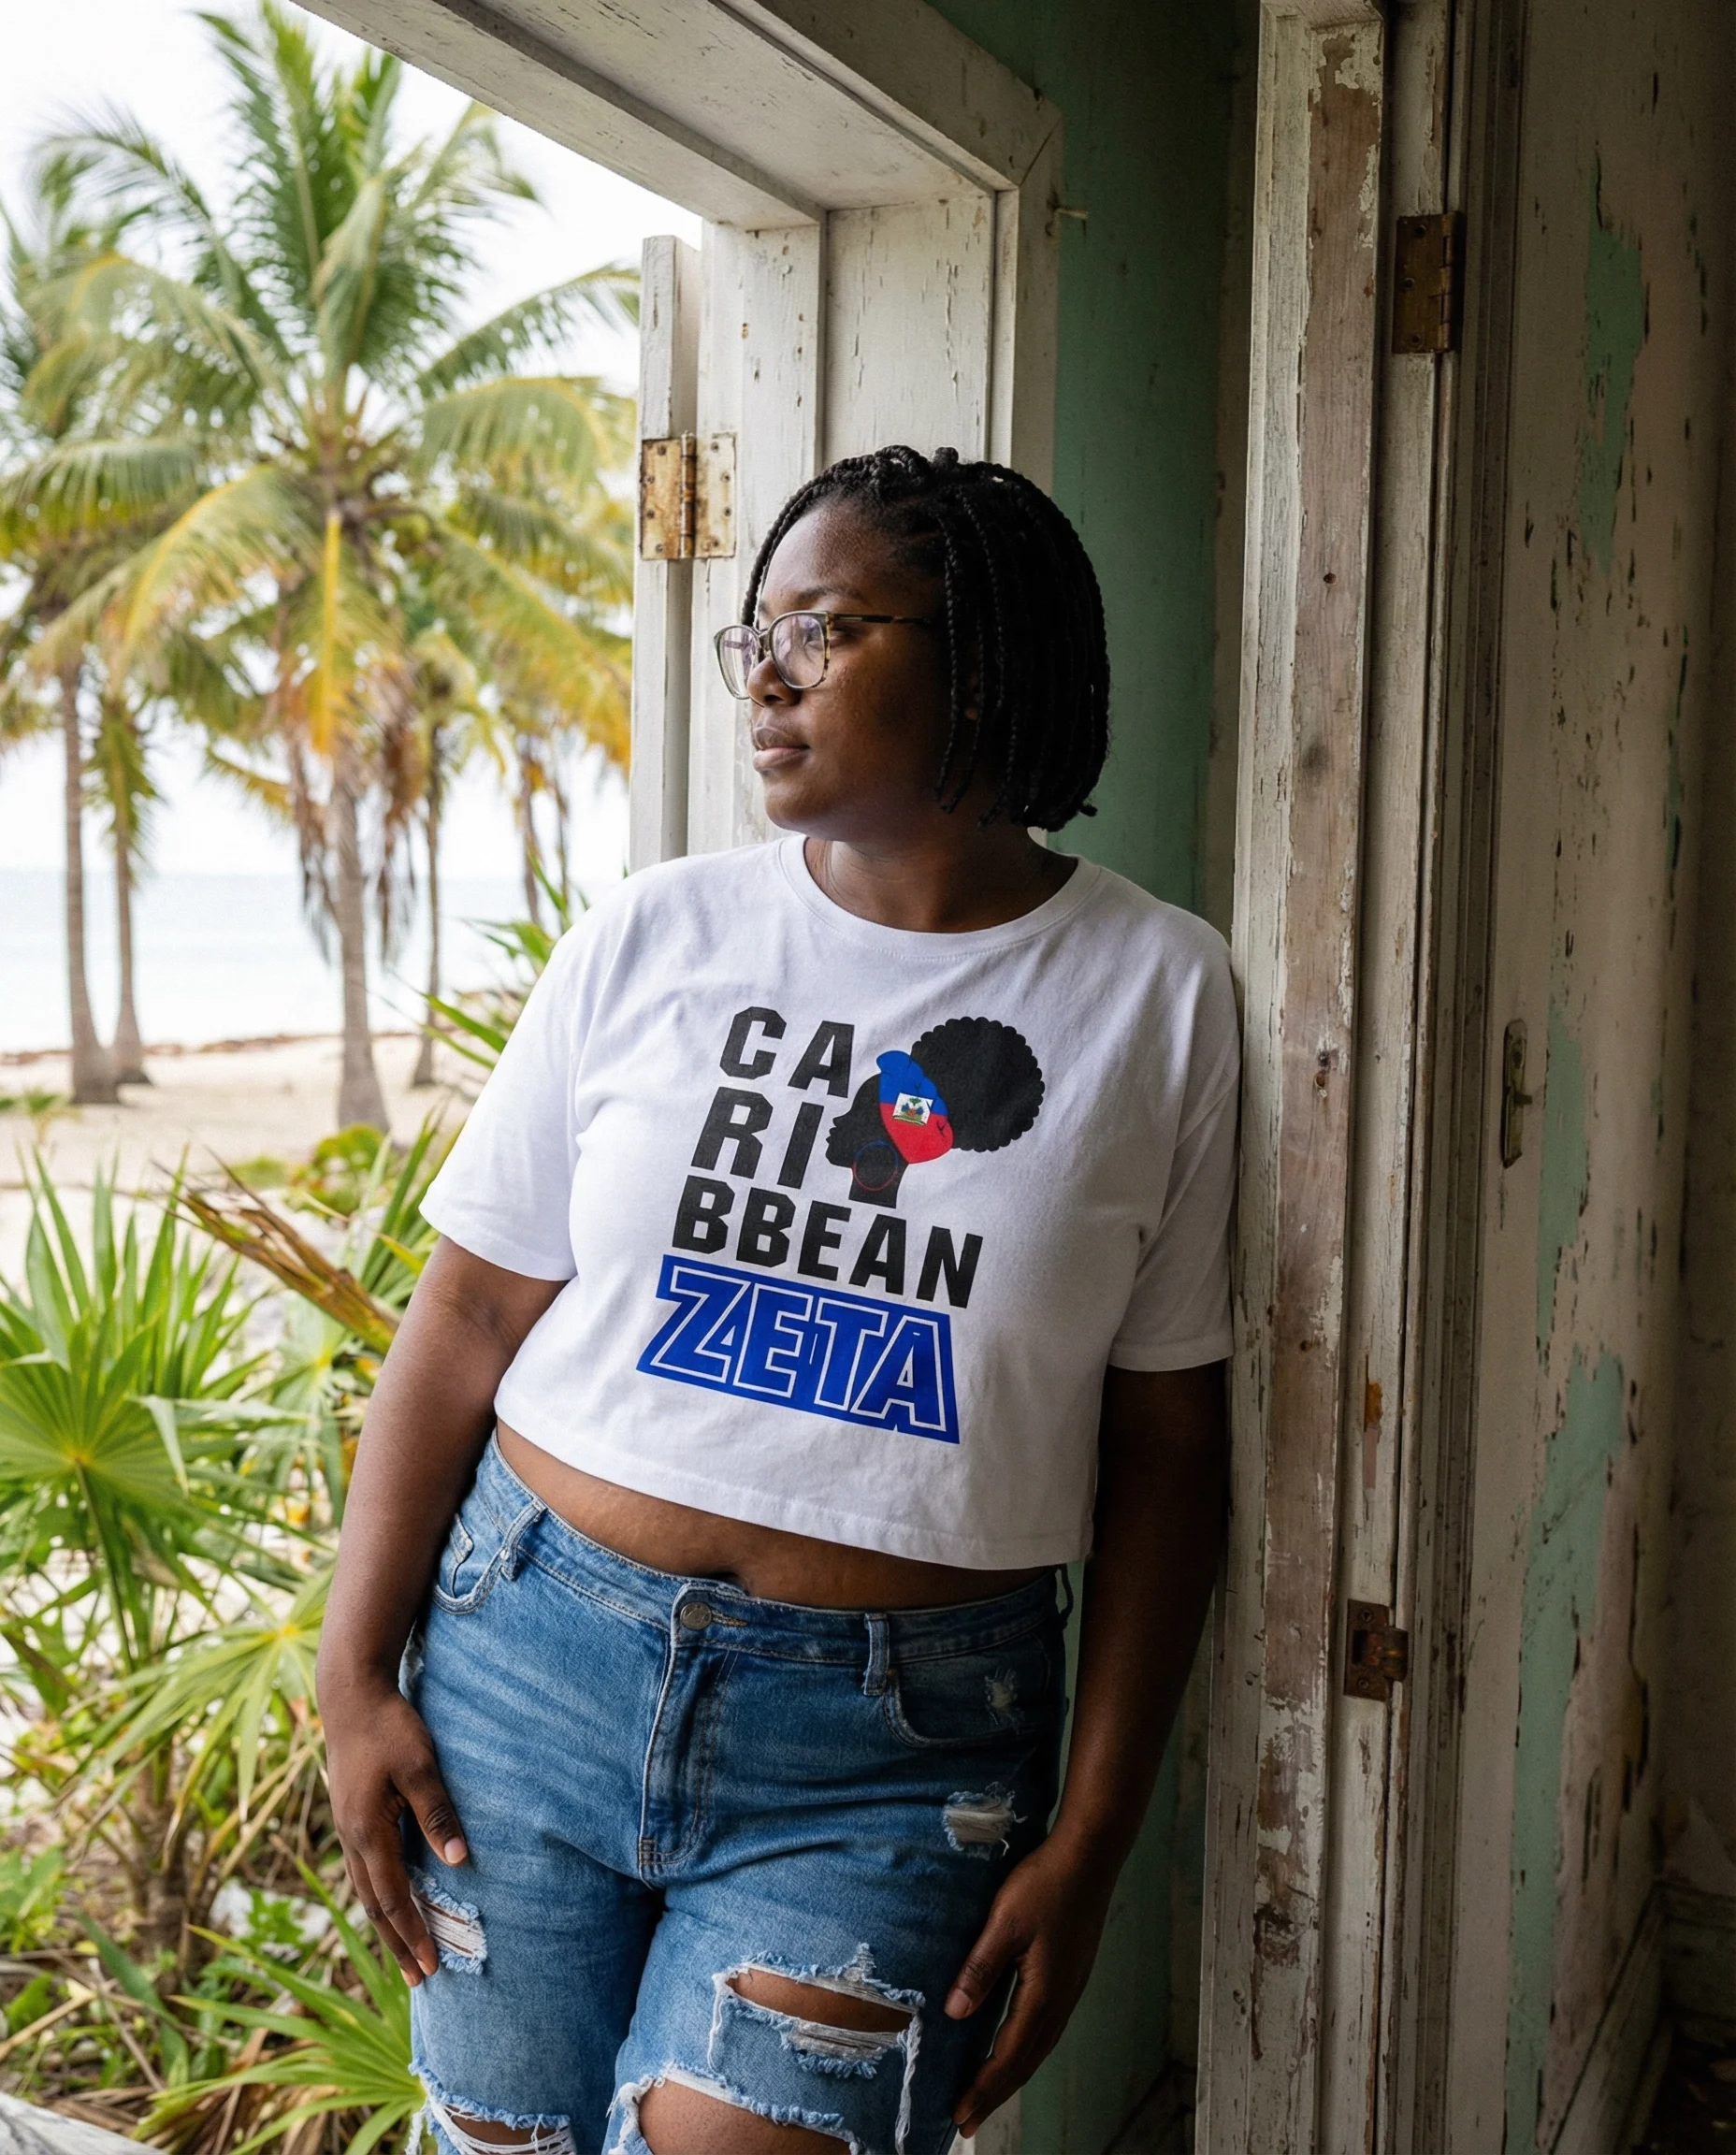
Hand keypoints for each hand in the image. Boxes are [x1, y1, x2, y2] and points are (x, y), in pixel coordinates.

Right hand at [323, 1671, 468, 1985]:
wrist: (351, 1696)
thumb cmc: (390, 1727)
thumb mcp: (420, 1766)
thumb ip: (438, 1814)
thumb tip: (460, 1861)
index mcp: (366, 1831)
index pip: (393, 1898)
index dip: (413, 1934)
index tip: (431, 1966)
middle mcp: (351, 1837)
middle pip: (375, 1905)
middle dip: (397, 1943)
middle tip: (419, 1979)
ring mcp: (347, 1827)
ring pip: (366, 1889)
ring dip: (386, 1923)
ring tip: (404, 1952)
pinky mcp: (350, 1816)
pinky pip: (364, 1869)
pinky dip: (379, 1894)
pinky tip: (390, 1900)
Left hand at [945, 1836, 1114, 2136]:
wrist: (1089, 1857)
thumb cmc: (1045, 1884)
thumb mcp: (1004, 1922)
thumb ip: (980, 1969)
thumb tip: (956, 2014)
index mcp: (1044, 1994)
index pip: (1008, 2056)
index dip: (983, 2088)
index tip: (959, 2115)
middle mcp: (1060, 2000)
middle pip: (1025, 2062)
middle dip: (995, 2094)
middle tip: (967, 2121)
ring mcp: (1069, 1989)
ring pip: (1038, 2047)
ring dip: (1011, 2074)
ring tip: (987, 2094)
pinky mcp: (1070, 1975)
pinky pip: (1044, 2028)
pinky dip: (1025, 2050)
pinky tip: (1014, 2046)